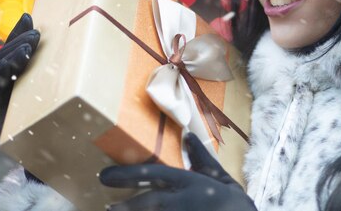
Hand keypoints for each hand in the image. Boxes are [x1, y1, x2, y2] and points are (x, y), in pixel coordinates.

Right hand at [0, 13, 39, 134]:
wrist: (45, 141)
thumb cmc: (48, 107)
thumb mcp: (51, 79)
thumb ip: (48, 58)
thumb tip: (50, 32)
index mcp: (12, 69)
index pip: (12, 45)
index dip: (19, 31)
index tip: (30, 18)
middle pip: (3, 55)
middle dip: (19, 43)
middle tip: (35, 37)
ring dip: (10, 58)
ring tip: (26, 52)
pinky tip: (7, 72)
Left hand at [99, 132, 256, 210]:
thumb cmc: (235, 207)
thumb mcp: (222, 180)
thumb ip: (203, 160)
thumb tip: (187, 136)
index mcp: (191, 184)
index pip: (154, 175)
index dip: (128, 175)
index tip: (105, 177)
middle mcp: (184, 202)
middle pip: (149, 202)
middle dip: (126, 205)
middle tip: (106, 206)